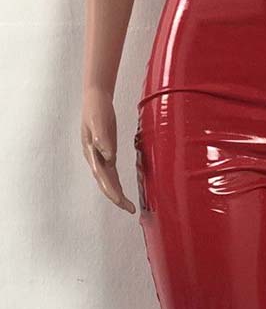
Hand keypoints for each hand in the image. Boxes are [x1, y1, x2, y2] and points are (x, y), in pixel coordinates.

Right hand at [81, 88, 135, 213]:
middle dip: (116, 197)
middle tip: (130, 209)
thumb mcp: (98, 121)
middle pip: (105, 183)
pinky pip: (112, 173)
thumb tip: (108, 156)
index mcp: (92, 153)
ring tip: (129, 206)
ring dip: (117, 193)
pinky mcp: (106, 152)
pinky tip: (122, 190)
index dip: (112, 190)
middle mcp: (95, 158)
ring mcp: (100, 156)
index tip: (120, 200)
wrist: (95, 98)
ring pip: (108, 180)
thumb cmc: (96, 108)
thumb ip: (102, 138)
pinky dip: (117, 183)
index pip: (102, 177)